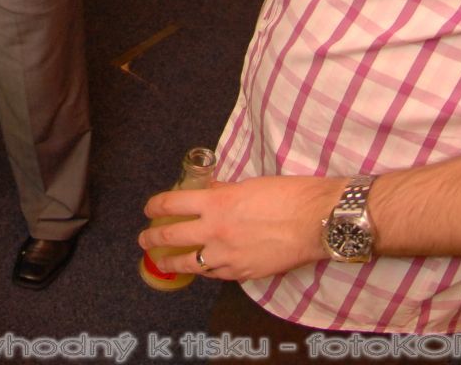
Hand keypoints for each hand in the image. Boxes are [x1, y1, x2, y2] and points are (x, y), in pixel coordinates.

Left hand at [138, 174, 335, 281]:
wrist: (316, 221)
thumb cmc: (288, 196)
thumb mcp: (249, 185)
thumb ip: (224, 192)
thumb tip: (209, 193)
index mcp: (216, 204)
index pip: (172, 203)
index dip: (155, 205)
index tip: (149, 208)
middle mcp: (216, 231)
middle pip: (172, 235)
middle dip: (153, 237)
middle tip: (144, 238)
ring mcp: (228, 256)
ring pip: (190, 263)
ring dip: (172, 262)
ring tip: (162, 262)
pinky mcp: (244, 273)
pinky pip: (216, 274)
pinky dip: (206, 270)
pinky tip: (201, 268)